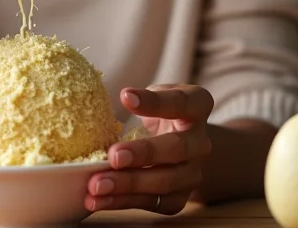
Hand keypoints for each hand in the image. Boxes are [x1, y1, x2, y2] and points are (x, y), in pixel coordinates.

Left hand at [86, 85, 213, 215]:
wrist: (179, 142)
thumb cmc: (159, 110)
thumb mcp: (152, 95)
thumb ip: (136, 99)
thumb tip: (107, 105)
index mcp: (197, 105)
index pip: (179, 102)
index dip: (153, 101)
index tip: (125, 97)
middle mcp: (200, 142)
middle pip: (176, 148)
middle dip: (143, 153)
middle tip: (114, 155)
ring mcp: (193, 173)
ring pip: (165, 182)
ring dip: (128, 184)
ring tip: (97, 184)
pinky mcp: (179, 198)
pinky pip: (153, 202)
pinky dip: (123, 202)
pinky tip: (99, 200)